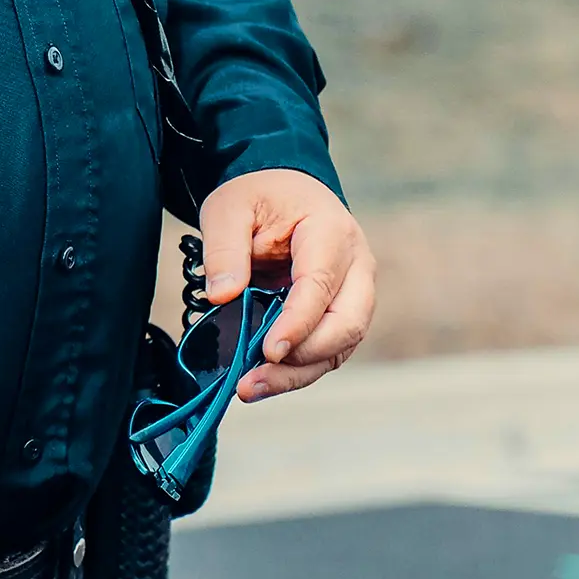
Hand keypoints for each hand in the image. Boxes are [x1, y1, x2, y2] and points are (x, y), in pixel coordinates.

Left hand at [197, 167, 375, 400]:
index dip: (297, 323)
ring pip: (340, 345)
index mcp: (331, 231)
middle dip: (304, 357)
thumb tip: (222, 295)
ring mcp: (355, 292)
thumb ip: (224, 249)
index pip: (321, 285)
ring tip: (251, 388)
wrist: (283, 190)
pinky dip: (299, 369)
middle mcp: (356, 265)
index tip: (267, 350)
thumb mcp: (229, 208)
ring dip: (299, 372)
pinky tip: (263, 379)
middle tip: (256, 375)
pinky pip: (328, 349)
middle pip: (346, 324)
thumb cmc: (259, 196)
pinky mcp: (343, 313)